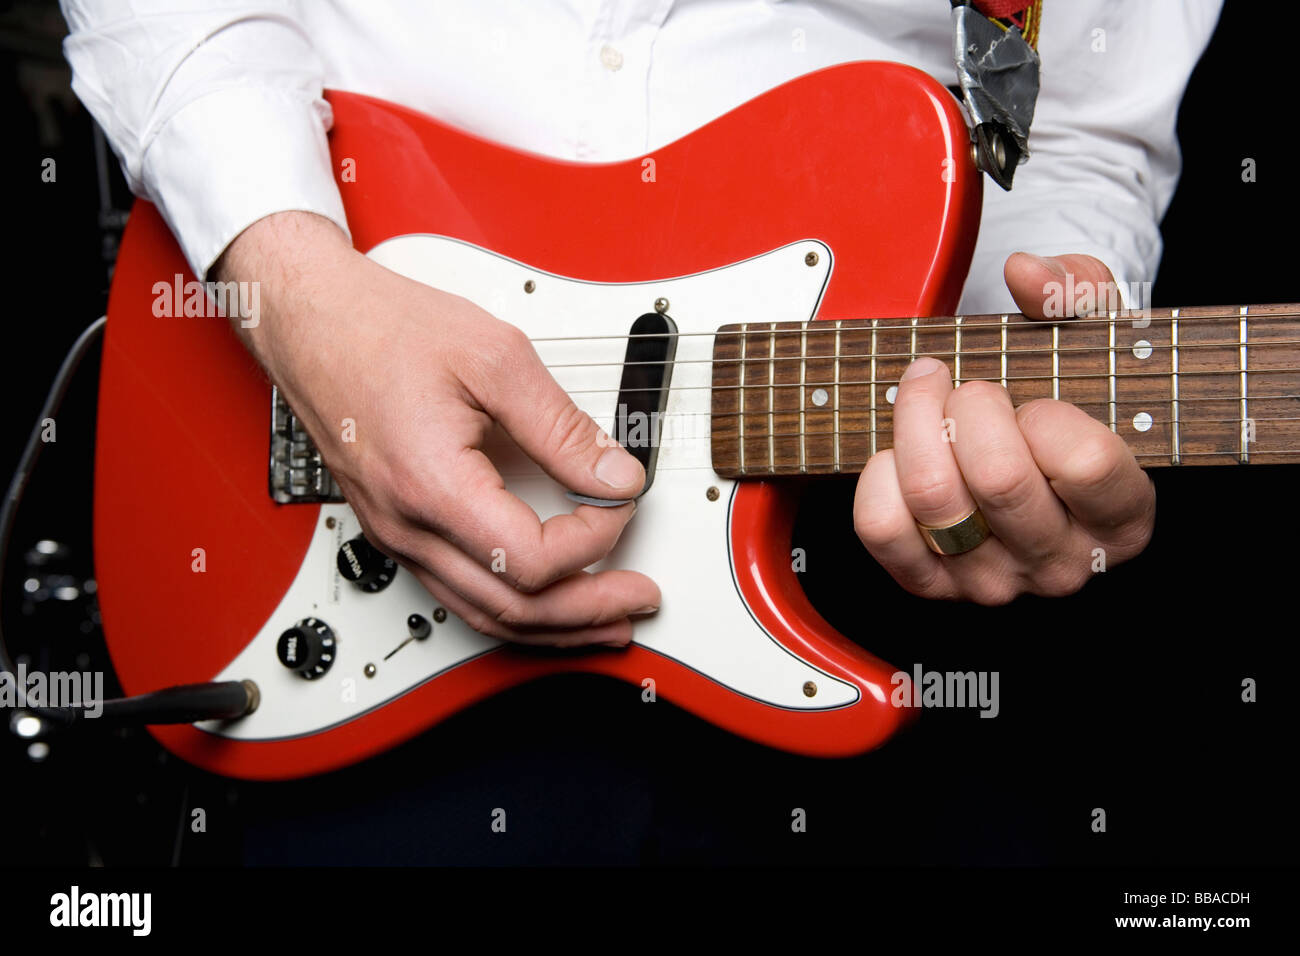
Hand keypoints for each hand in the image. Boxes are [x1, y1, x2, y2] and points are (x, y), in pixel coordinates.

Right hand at [216, 212, 659, 644]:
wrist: (313, 321)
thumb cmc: (383, 329)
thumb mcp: (495, 359)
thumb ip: (562, 427)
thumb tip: (614, 475)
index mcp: (432, 485)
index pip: (531, 559)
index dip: (593, 540)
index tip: (619, 502)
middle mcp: (408, 527)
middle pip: (511, 607)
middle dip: (587, 611)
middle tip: (639, 598)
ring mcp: (398, 535)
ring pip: (484, 614)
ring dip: (554, 625)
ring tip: (606, 620)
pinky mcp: (398, 530)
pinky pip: (462, 593)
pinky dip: (516, 607)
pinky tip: (547, 602)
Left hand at [852, 252, 1155, 602]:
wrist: (1014, 457)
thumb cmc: (1058, 397)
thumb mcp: (1090, 337)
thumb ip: (1077, 291)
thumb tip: (1024, 274)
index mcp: (1123, 515)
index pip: (1087, 465)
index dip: (1049, 415)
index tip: (1036, 400)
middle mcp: (1062, 563)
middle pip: (999, 478)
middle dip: (970, 405)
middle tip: (968, 386)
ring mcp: (993, 581)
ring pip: (934, 496)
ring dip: (916, 422)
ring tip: (927, 396)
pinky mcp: (928, 583)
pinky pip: (882, 526)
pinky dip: (878, 473)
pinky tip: (900, 450)